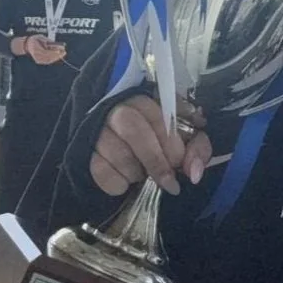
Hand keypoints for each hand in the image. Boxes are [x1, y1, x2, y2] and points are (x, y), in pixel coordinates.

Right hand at [25, 35, 65, 65]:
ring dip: (56, 57)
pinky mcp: (38, 61)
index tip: (61, 50)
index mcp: (35, 48)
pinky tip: (57, 56)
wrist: (28, 45)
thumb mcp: (43, 38)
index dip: (54, 52)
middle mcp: (35, 55)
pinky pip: (47, 61)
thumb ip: (51, 43)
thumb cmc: (36, 40)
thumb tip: (61, 46)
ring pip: (49, 60)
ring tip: (62, 53)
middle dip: (57, 55)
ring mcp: (37, 59)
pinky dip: (53, 59)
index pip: (46, 52)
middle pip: (48, 57)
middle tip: (64, 52)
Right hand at [90, 95, 211, 196]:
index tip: (181, 164)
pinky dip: (118, 184)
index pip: (161, 114)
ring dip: (137, 172)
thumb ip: (197, 149)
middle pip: (135, 130)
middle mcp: (120, 108)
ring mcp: (98, 129)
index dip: (173, 143)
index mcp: (148, 99)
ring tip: (143, 175)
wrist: (124, 152)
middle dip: (156, 161)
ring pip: (117, 152)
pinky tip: (126, 182)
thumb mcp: (185, 140)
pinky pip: (101, 171)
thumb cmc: (160, 143)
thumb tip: (195, 172)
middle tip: (169, 183)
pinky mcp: (84, 151)